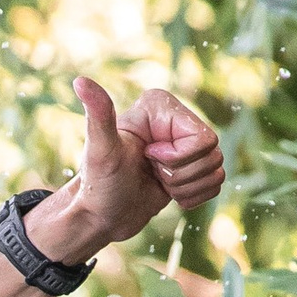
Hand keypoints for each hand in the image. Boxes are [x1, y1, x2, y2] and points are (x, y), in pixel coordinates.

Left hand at [29, 76, 223, 263]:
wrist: (100, 216)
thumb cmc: (98, 185)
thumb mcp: (100, 151)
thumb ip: (98, 116)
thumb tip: (80, 80)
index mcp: (161, 106)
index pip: (204, 138)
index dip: (177, 159)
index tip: (146, 158)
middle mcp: (176, 120)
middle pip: (213, 154)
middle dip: (181, 176)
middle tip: (151, 173)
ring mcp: (186, 143)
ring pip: (216, 170)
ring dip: (186, 188)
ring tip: (158, 183)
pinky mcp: (192, 166)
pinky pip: (216, 182)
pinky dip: (193, 196)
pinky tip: (167, 193)